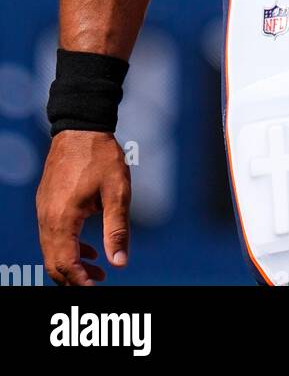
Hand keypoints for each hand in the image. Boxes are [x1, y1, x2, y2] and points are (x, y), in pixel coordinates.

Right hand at [36, 131, 130, 284]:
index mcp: (63, 218)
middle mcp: (47, 218)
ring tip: (98, 271)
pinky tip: (90, 248)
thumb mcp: (117, 191)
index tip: (99, 287)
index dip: (81, 281)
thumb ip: (117, 228)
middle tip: (99, 283)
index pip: (66, 263)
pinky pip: (51, 236)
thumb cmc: (101, 156)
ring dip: (71, 264)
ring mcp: (44, 210)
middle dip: (74, 279)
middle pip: (53, 263)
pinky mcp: (46, 203)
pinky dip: (67, 248)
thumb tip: (120, 263)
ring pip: (51, 251)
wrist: (81, 126)